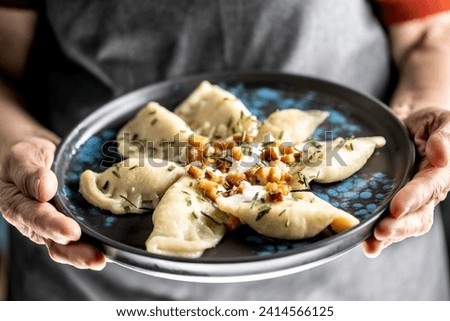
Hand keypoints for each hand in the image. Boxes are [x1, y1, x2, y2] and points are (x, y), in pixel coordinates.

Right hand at [0, 137, 105, 269]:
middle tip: (97, 258)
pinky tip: (111, 249)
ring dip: (86, 255)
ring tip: (105, 260)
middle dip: (76, 252)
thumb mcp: (23, 156)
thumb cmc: (28, 155)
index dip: (55, 227)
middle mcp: (35, 223)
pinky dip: (95, 245)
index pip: (37, 219)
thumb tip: (44, 190)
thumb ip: (29, 172)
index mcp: (18, 206)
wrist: (39, 157)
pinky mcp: (70, 225)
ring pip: (69, 247)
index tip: (72, 232)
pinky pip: (82, 239)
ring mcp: (54, 228)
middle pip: (55, 243)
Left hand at [362, 107, 449, 256]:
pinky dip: (380, 239)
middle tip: (381, 231)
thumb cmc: (429, 123)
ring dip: (390, 236)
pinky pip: (392, 223)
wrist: (412, 125)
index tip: (397, 207)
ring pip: (405, 225)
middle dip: (401, 226)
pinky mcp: (396, 203)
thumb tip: (441, 155)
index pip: (429, 188)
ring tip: (372, 243)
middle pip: (419, 215)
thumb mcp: (440, 121)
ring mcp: (413, 200)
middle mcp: (429, 192)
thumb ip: (444, 136)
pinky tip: (367, 247)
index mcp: (441, 173)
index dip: (414, 198)